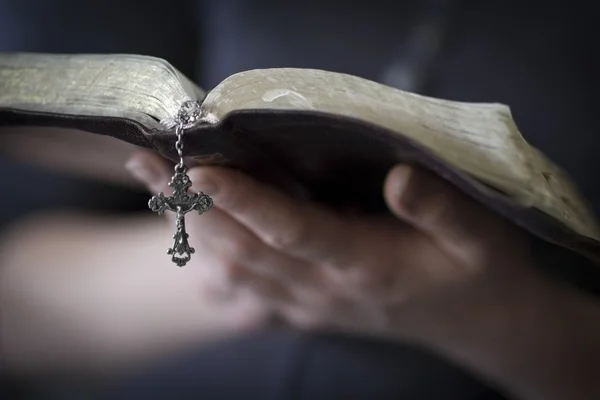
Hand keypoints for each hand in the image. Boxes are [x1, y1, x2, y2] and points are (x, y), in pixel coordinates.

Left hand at [127, 151, 536, 341]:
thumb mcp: (476, 237)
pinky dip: (213, 266)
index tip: (200, 167)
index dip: (243, 199)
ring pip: (237, 270)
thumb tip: (397, 176)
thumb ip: (437, 207)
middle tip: (149, 163)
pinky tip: (189, 249)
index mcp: (364, 266)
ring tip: (154, 191)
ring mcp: (314, 304)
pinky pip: (249, 292)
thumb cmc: (478, 272)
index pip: (290, 230)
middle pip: (244, 248)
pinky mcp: (311, 310)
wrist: (479, 324)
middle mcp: (327, 289)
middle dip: (192, 205)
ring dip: (192, 231)